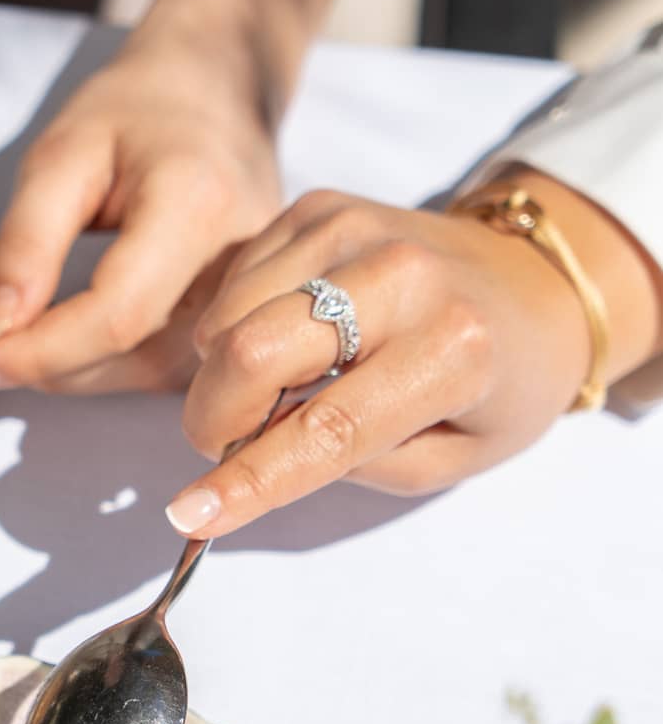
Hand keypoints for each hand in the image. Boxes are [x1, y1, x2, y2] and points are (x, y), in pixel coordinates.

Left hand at [0, 0, 285, 395]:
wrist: (221, 83)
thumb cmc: (136, 109)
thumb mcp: (60, 155)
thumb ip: (26, 243)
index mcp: (198, 205)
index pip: (116, 317)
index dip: (39, 353)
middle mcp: (243, 262)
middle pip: (137, 359)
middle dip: (50, 367)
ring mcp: (255, 294)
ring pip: (155, 376)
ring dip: (78, 374)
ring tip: (32, 336)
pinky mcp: (248, 311)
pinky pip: (175, 368)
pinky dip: (111, 365)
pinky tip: (79, 334)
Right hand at [165, 176, 662, 538]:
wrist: (534, 282)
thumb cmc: (496, 388)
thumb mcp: (447, 457)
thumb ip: (349, 462)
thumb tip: (244, 449)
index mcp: (452, 352)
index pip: (327, 430)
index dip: (250, 479)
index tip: (189, 515)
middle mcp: (402, 276)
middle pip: (252, 351)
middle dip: (214, 415)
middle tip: (222, 443)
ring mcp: (353, 230)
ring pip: (228, 317)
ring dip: (223, 373)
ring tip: (271, 388)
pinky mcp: (319, 208)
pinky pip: (233, 283)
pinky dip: (235, 326)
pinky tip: (283, 339)